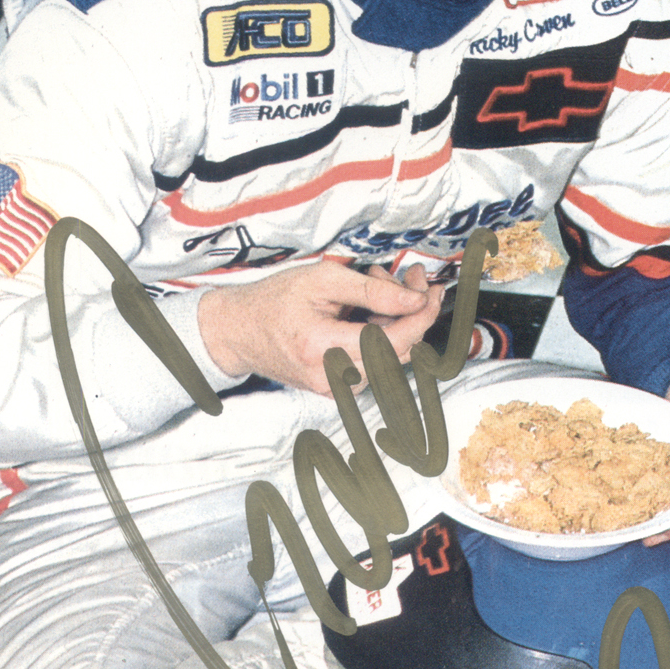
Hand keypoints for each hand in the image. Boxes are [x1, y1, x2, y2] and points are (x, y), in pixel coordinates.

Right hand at [197, 261, 445, 395]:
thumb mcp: (320, 280)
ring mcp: (334, 388)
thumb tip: (414, 300)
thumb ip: (371, 291)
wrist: (238, 331)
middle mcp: (330, 377)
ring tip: (377, 287)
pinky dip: (382, 335)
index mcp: (322, 348)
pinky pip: (375, 364)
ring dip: (395, 322)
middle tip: (409, 279)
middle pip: (398, 352)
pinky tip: (369, 311)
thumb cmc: (272, 303)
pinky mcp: (337, 389)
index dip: (420, 316)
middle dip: (411, 312)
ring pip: (390, 358)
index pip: (392, 341)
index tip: (431, 291)